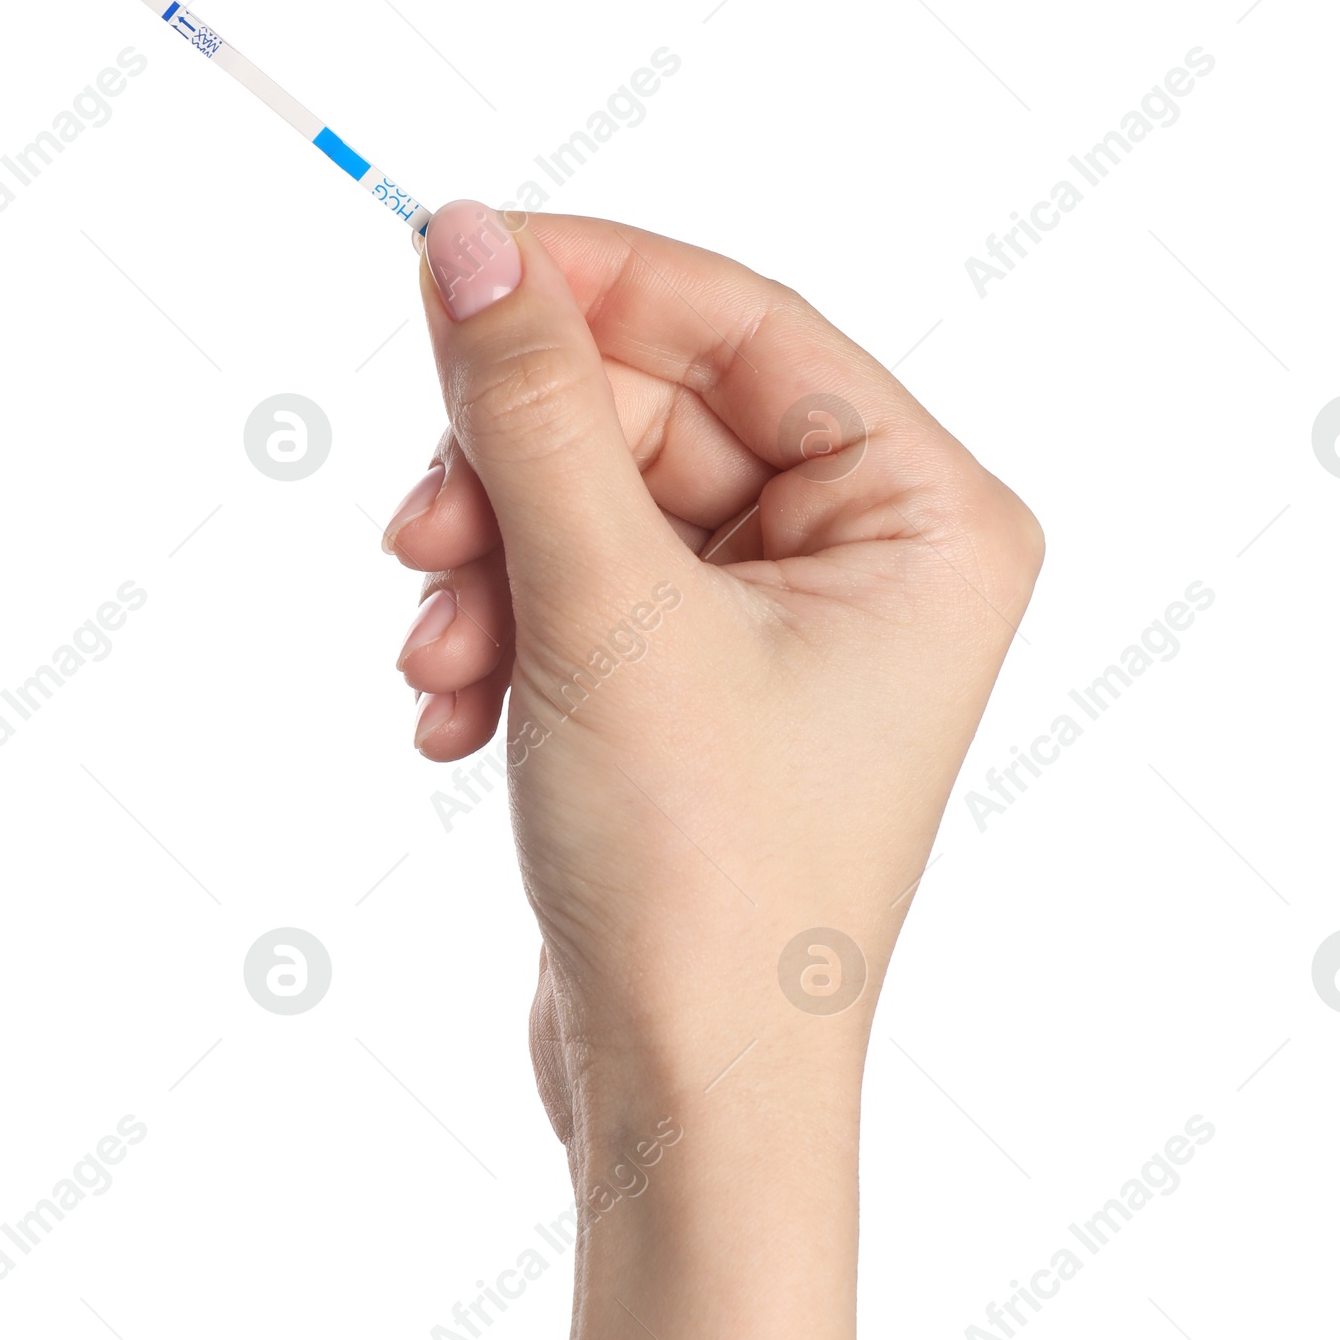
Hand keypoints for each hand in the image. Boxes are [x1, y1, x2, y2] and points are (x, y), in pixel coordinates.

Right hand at [385, 200, 1042, 1141]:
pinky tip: (457, 720)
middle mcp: (873, 560)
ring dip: (492, 568)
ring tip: (437, 661)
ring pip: (596, 507)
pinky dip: (506, 635)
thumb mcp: (605, 609)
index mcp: (926, 514)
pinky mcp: (701, 693)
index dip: (588, 282)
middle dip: (513, 475)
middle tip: (413, 535)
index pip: (742, 321)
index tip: (447, 258)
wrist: (687, 1101)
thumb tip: (469, 238)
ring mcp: (785, 631)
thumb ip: (533, 406)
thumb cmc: (705, 877)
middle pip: (652, 417)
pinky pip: (584, 595)